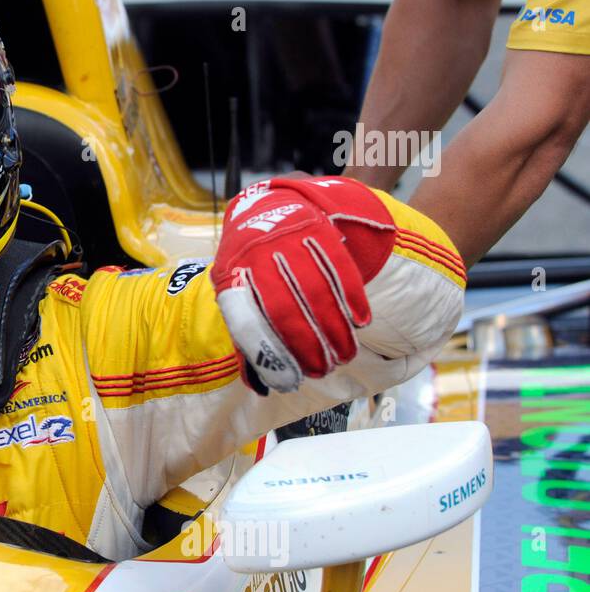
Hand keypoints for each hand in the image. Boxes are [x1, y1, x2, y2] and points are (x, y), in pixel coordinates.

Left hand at [210, 177, 395, 392]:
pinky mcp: (316, 229)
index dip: (266, 354)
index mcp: (230, 276)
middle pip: (284, 311)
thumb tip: (257, 386)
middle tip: (323, 371)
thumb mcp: (238, 294)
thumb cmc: (250, 265)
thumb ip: (246, 337)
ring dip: (334, 329)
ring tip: (345, 354)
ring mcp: (287, 241)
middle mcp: (255, 257)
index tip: (288, 380)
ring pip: (315, 292)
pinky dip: (352, 296)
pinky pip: (338, 266)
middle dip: (308, 347)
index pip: (244, 321)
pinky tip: (361, 322)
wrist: (268, 205)